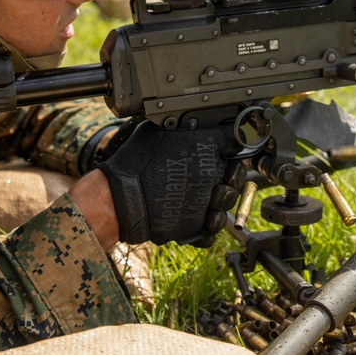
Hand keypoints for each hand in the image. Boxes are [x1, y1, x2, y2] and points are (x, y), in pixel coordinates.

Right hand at [96, 120, 239, 245]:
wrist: (119, 197)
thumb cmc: (135, 161)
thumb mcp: (159, 130)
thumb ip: (184, 127)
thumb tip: (196, 123)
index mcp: (207, 148)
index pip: (234, 143)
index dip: (230, 146)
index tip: (225, 150)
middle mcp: (212, 176)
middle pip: (236, 176)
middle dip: (229, 175)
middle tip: (215, 175)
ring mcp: (205, 204)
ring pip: (226, 204)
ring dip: (218, 201)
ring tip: (203, 198)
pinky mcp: (194, 228)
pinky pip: (211, 231)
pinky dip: (205, 228)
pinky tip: (196, 219)